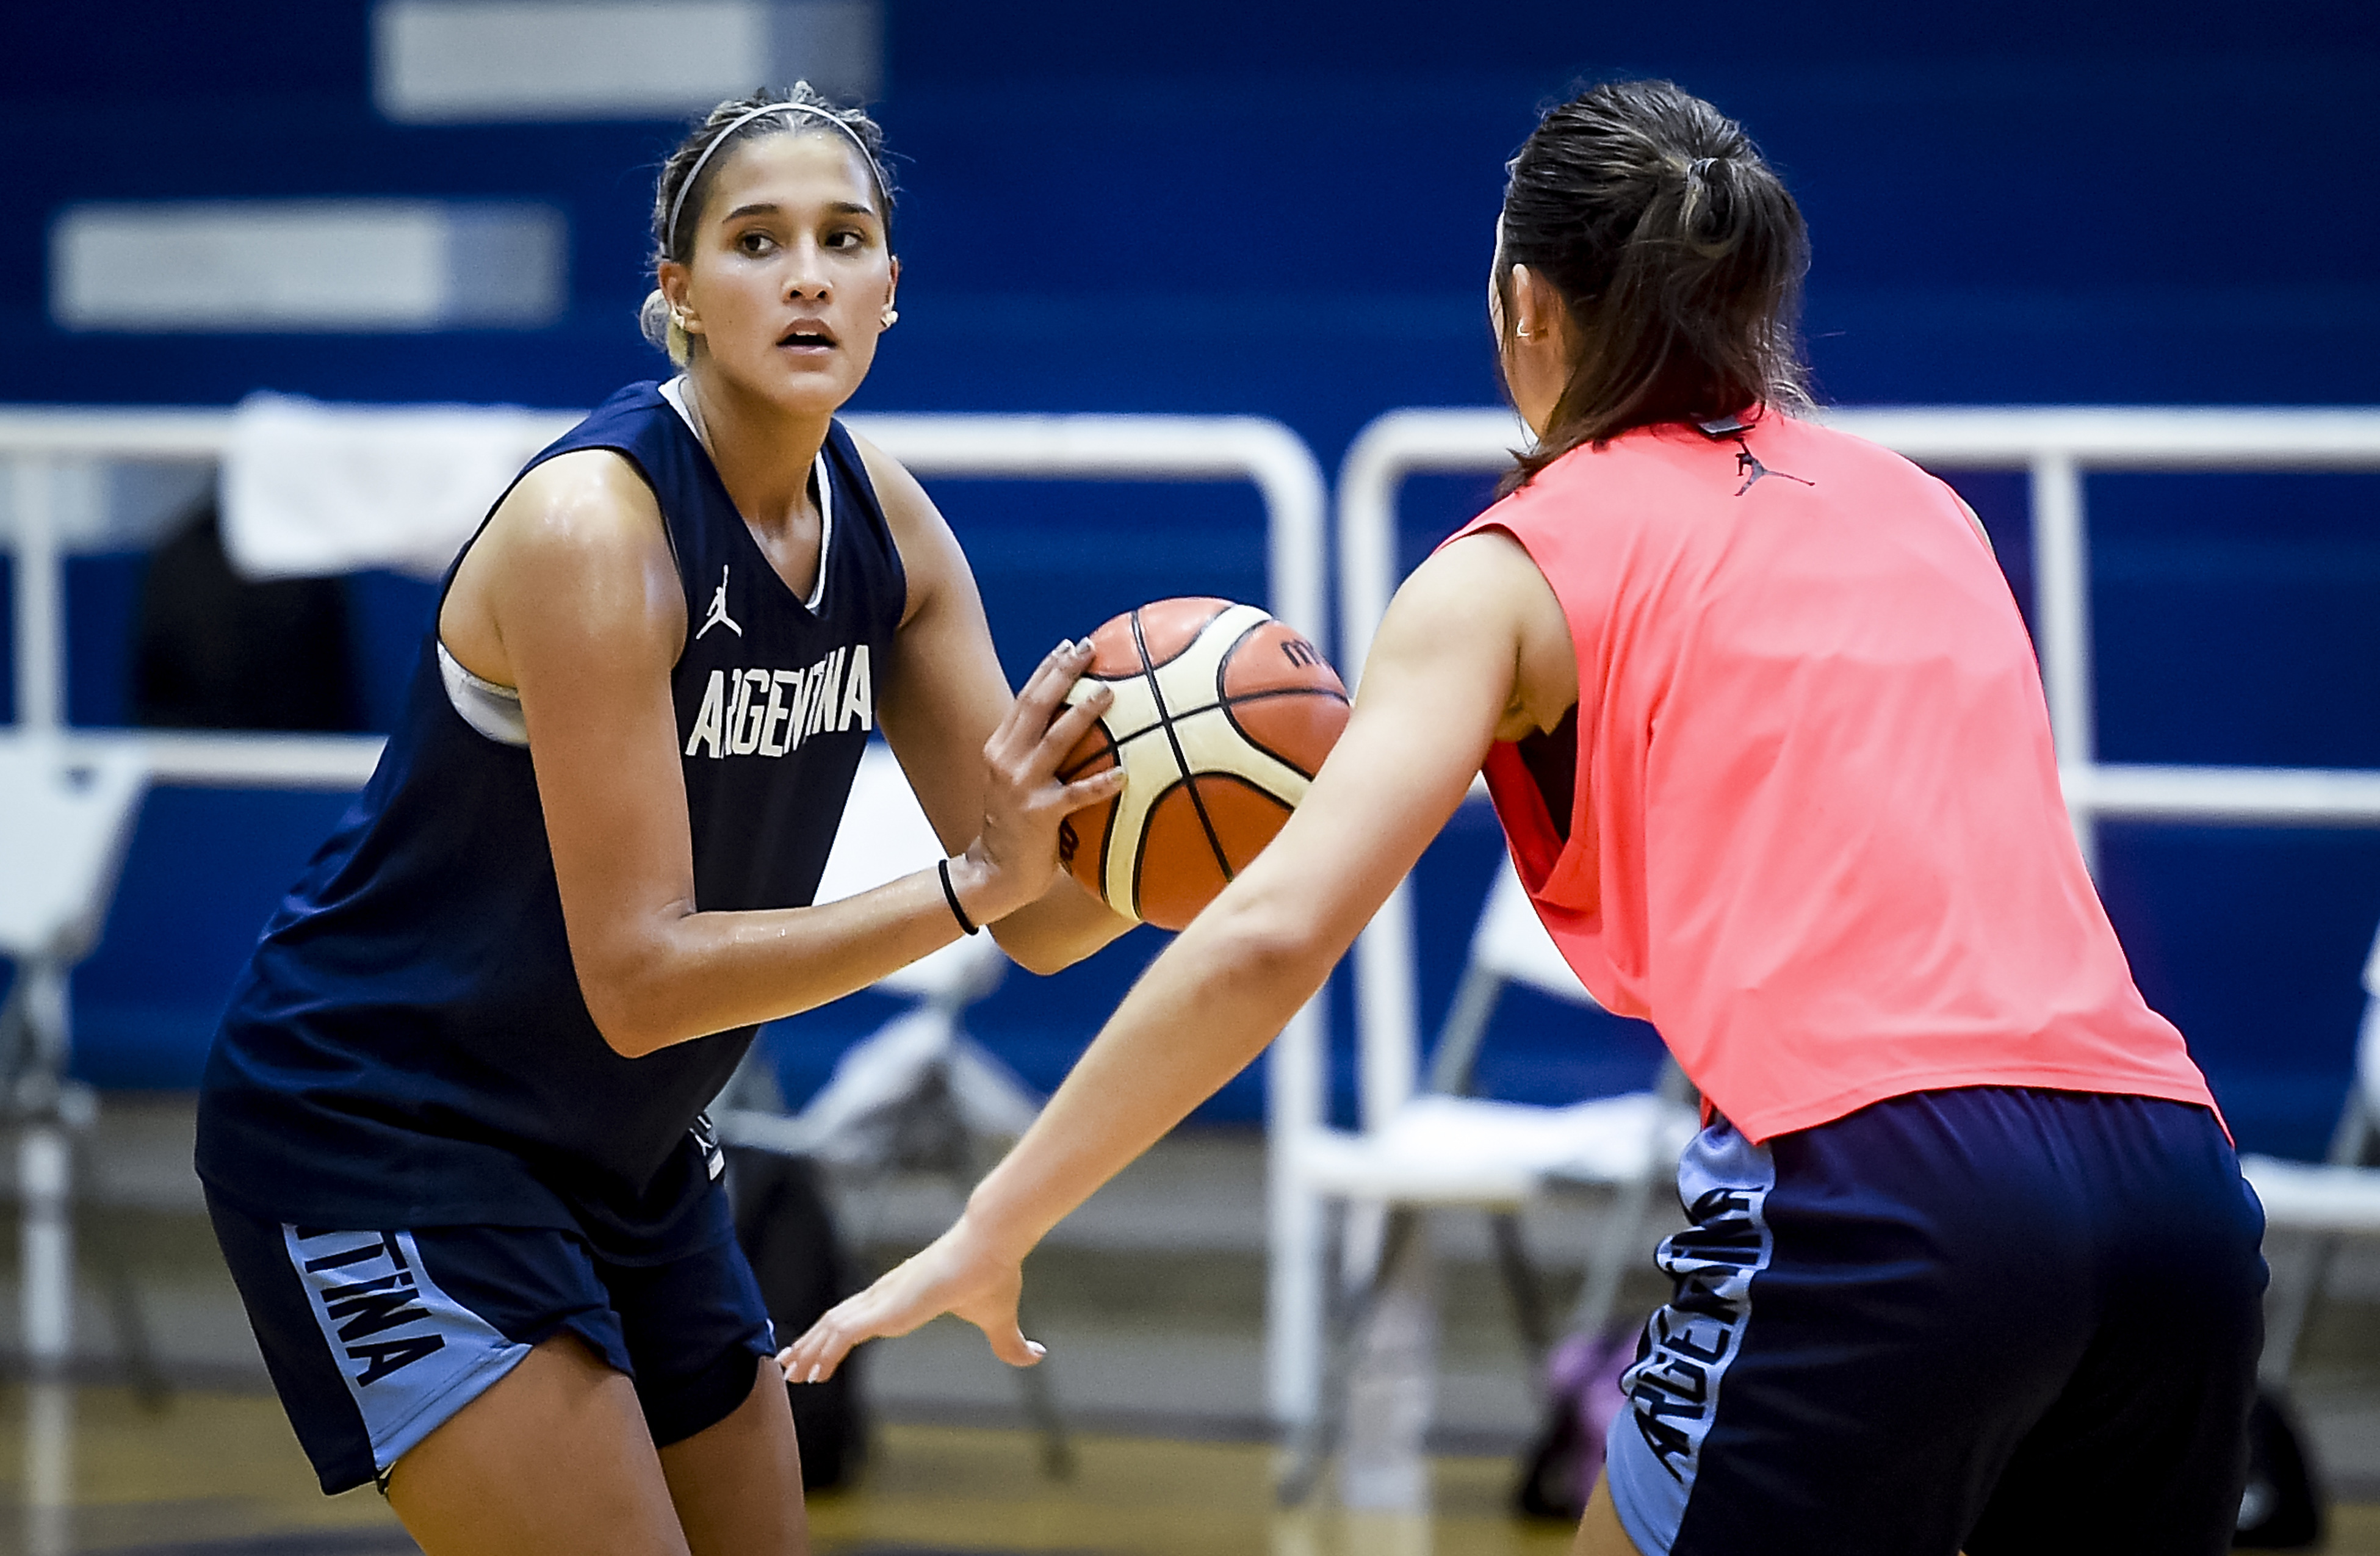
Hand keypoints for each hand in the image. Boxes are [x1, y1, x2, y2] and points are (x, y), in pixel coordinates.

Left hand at [778, 1212, 1040, 1382]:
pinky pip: (844, 1331)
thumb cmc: (993, 1273)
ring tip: (792, 1374)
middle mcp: (888, 1294)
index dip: (838, 1336)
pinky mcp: (887, 1306)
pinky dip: (824, 1349)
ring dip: (810, 1350)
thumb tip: (1035, 1356)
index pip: (861, 1317)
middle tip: (792, 1367)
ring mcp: (885, 1298)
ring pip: (833, 1326)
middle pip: (838, 1320)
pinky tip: (813, 1367)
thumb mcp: (999, 1319)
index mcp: (906, 1296)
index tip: (822, 1355)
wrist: (992, 1244)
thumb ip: (1009, 1342)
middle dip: (812, 1345)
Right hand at [952, 640, 1121, 924]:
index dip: (1047, 668)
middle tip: (1090, 648)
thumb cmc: (1017, 827)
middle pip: (1036, 706)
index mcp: (1001, 748)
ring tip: (1110, 692)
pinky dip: (1100, 782)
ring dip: (1083, 713)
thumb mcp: (1018, 784)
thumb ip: (1040, 757)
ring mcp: (1020, 787)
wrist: (993, 872)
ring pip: (1055, 740)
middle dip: (1062, 672)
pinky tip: (1125, 773)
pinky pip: (1076, 794)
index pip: (1026, 699)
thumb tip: (1081, 732)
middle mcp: (1006, 760)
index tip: (1071, 644)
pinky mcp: (1038, 815)